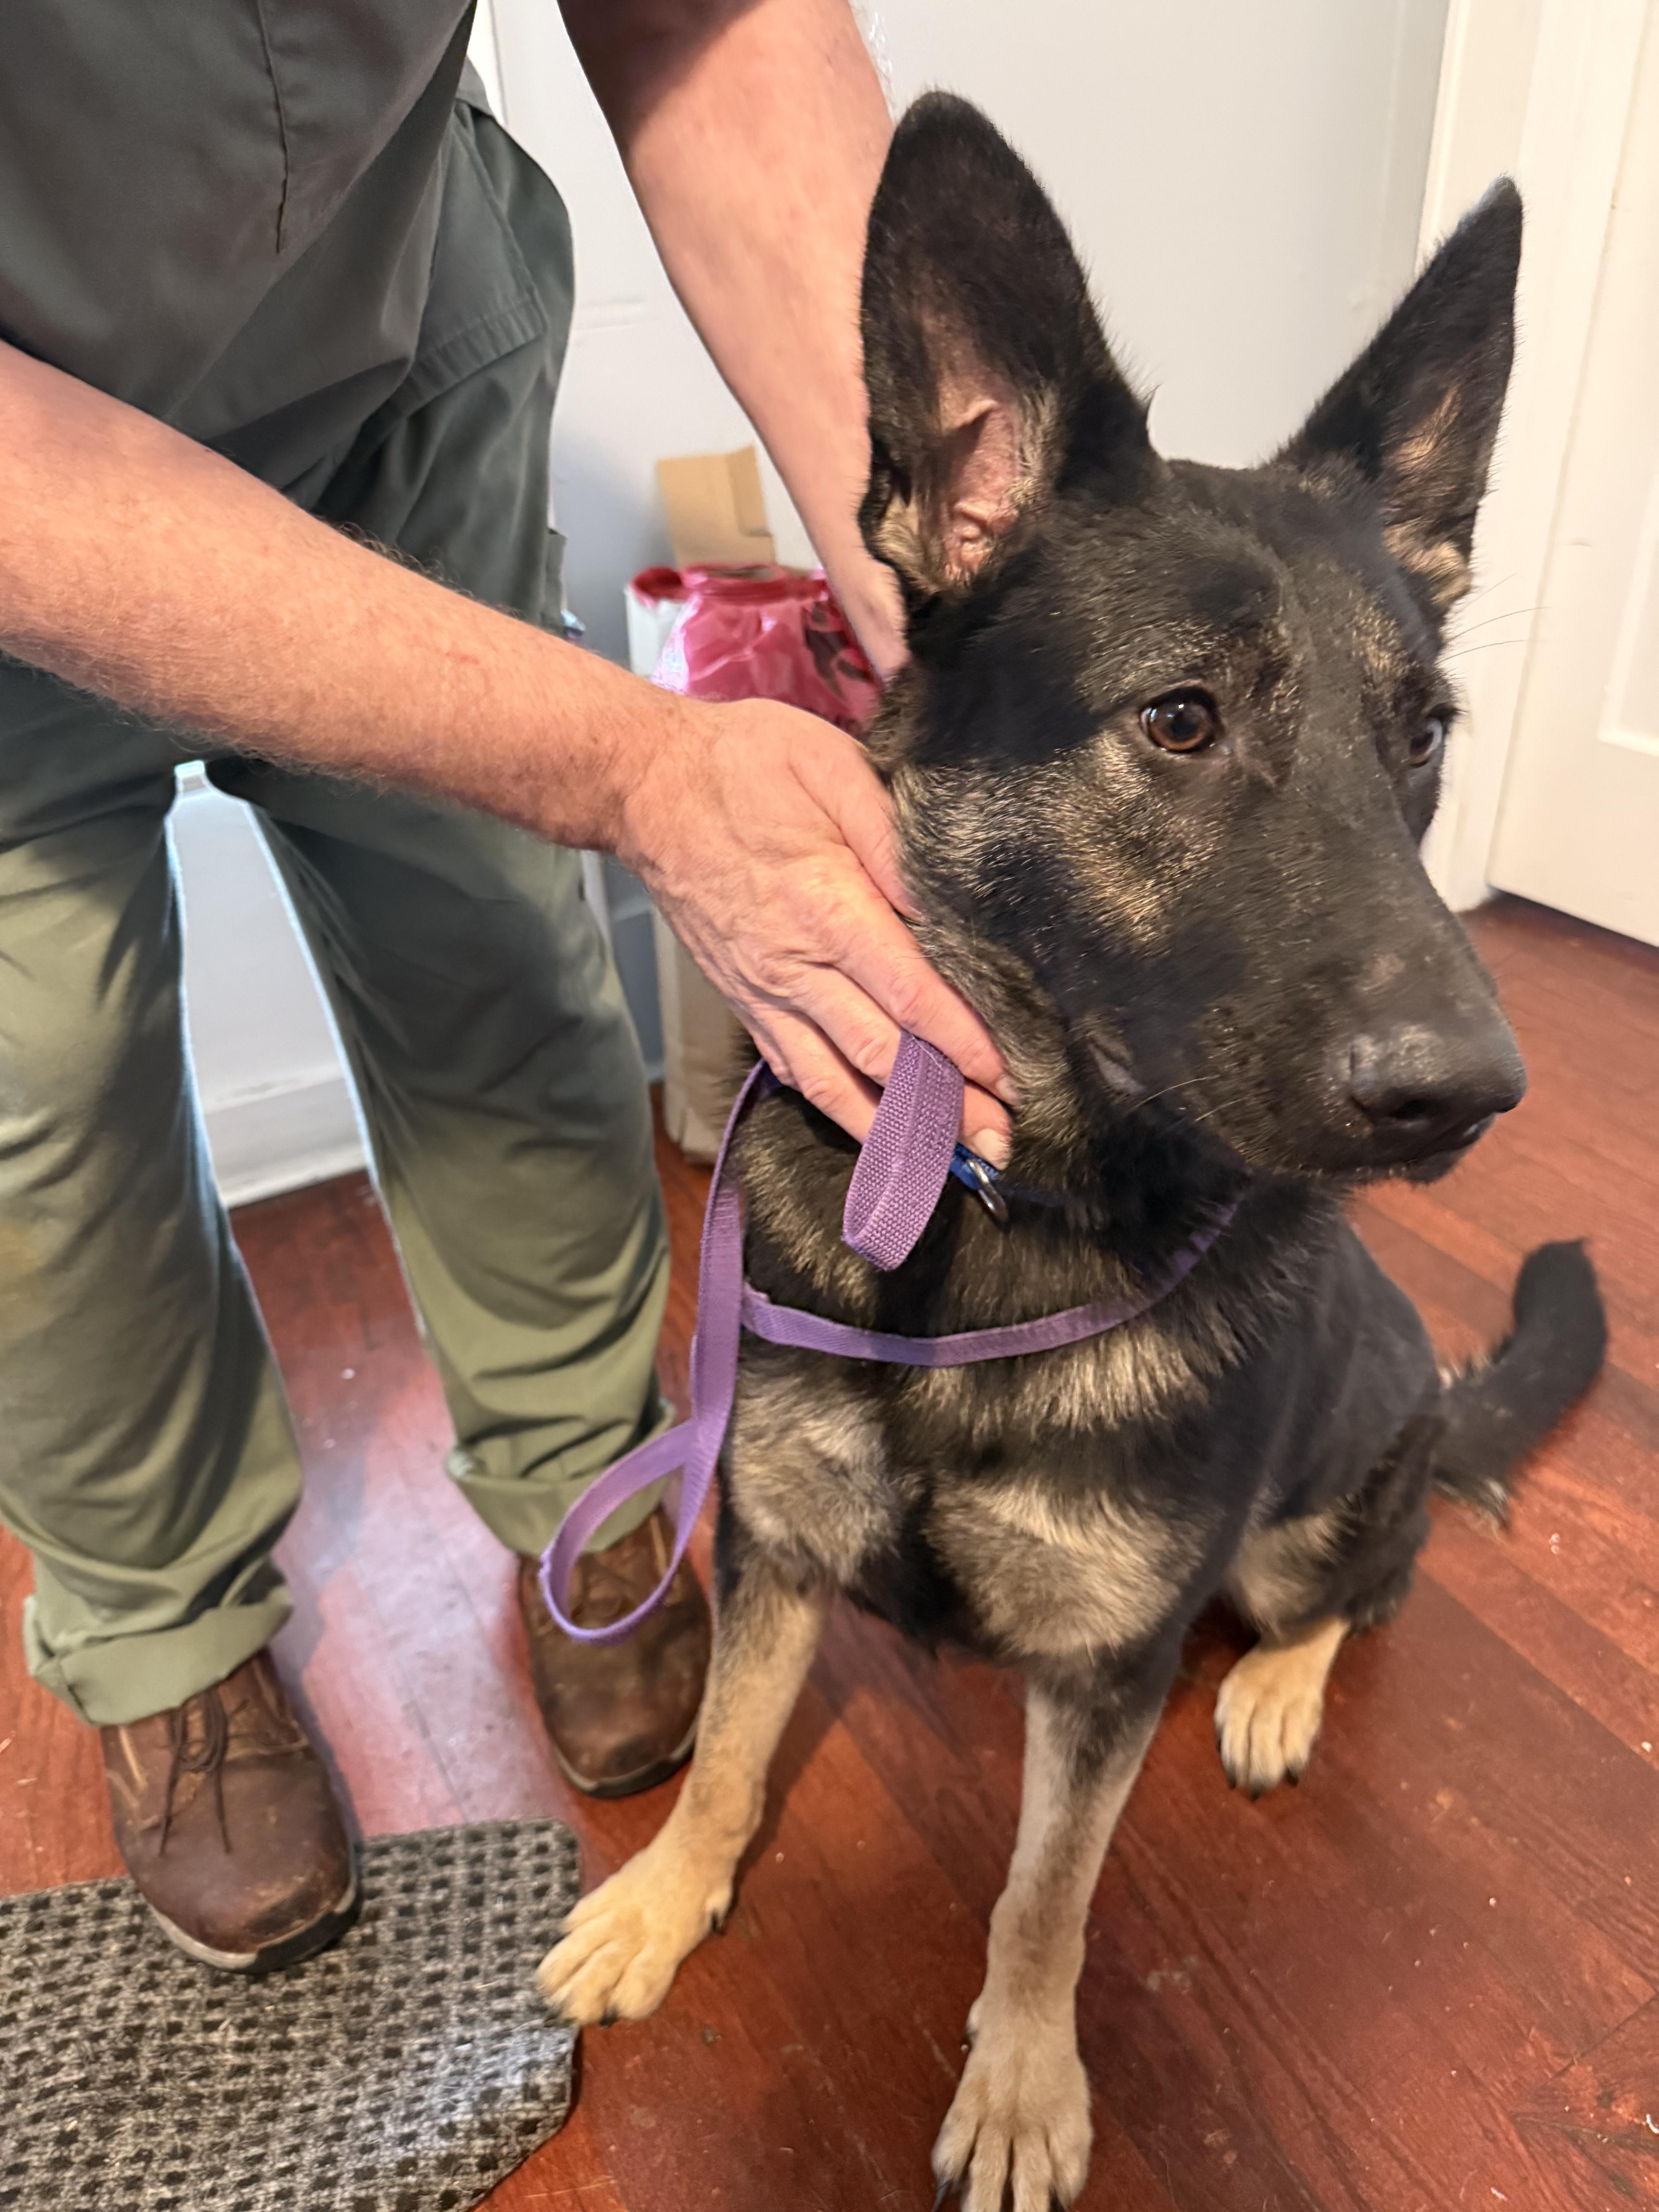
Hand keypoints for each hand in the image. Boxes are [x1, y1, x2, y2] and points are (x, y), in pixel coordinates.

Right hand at [617, 692, 1013, 1155]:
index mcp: (826, 905)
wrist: (646, 787)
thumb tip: (946, 906)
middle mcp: (794, 964)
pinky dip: (838, 1110)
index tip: (1008, 1080)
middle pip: (882, 1054)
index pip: (910, 995)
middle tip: (1000, 1141)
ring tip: (950, 1161)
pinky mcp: (744, 1001)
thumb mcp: (834, 769)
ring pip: (836, 1080)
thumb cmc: (747, 765)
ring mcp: (764, 991)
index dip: (962, 1046)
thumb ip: (895, 840)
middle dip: (945, 1105)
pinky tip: (875, 1133)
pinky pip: (796, 1071)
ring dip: (895, 1128)